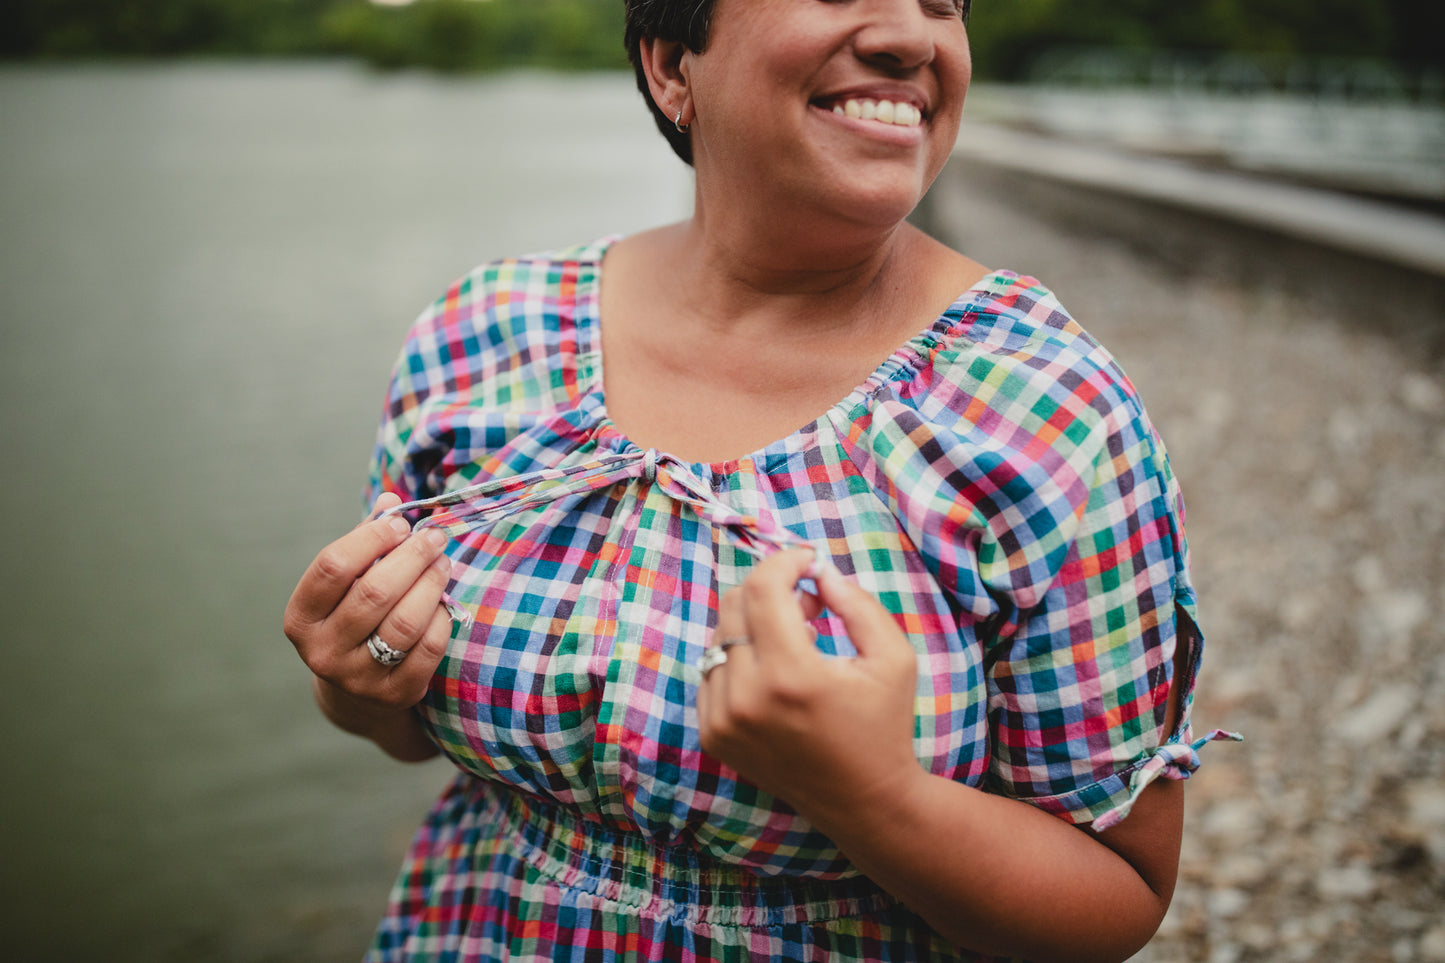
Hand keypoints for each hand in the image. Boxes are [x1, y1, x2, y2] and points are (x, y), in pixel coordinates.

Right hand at [282, 492, 452, 757]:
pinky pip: (428, 648)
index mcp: (301, 617)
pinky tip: (443, 602)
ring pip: (405, 622)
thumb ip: (366, 542)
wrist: (356, 692)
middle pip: (374, 592)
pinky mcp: (393, 695)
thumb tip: (392, 500)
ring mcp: (357, 678)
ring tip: (443, 564)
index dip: (371, 537)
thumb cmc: (353, 618)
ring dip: (432, 584)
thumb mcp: (348, 584)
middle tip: (434, 538)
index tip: (401, 523)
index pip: (332, 566)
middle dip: (412, 557)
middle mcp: (322, 651)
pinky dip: (441, 618)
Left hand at [696, 549, 923, 825]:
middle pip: (736, 605)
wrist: (864, 801)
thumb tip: (818, 570)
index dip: (784, 561)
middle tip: (809, 602)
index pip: (763, 589)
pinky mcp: (713, 734)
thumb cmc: (884, 726)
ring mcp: (722, 719)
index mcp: (791, 675)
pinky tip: (778, 672)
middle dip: (772, 589)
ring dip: (756, 624)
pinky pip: (712, 669)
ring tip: (799, 640)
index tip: (807, 561)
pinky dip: (741, 657)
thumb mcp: (892, 658)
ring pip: (720, 635)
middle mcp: (746, 697)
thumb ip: (857, 603)